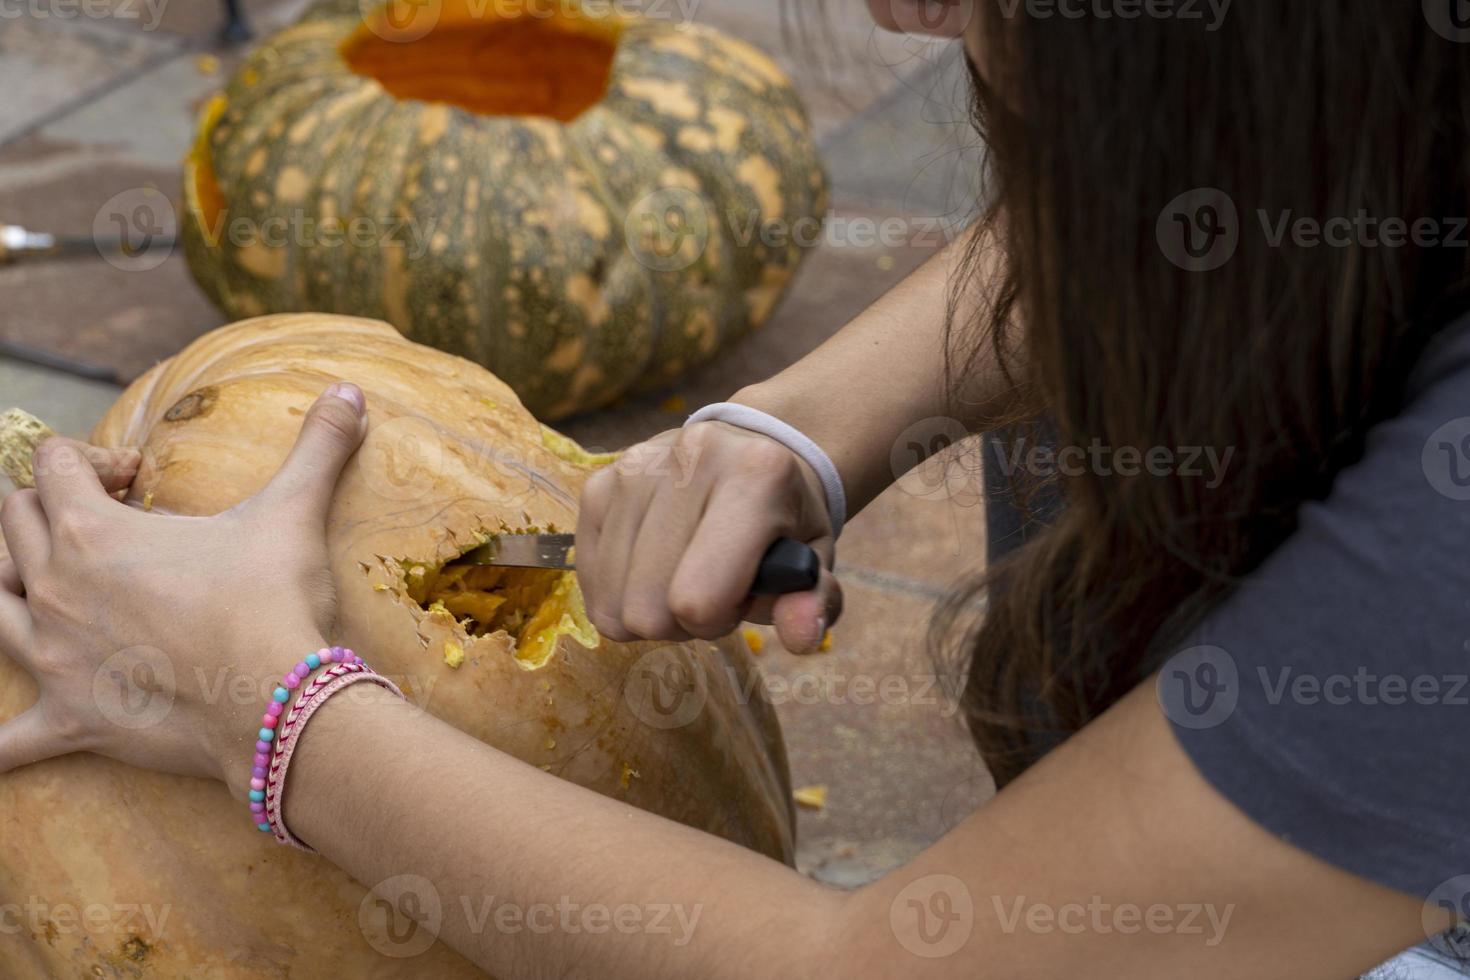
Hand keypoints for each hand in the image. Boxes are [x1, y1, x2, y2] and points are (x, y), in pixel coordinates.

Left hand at [0, 385, 367, 797]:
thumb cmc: (273, 601)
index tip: (140, 477)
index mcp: (92, 533)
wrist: (277, 701)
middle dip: (49, 508)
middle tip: (111, 522)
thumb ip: (316, 446)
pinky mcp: (69, 718)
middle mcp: (54, 589)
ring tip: (40, 584)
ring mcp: (53, 658)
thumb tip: (350, 391)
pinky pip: (5, 743)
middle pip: (12, 525)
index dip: (94, 458)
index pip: (52, 465)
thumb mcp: (292, 512)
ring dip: (7, 586)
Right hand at [576, 421, 841, 652]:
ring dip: (649, 609)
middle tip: (711, 592)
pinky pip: (588, 579)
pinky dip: (620, 590)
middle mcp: (688, 460)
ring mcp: (633, 469)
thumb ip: (814, 604)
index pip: (697, 597)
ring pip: (613, 602)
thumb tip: (802, 637)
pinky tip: (653, 565)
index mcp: (756, 475)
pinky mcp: (599, 483)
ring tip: (683, 575)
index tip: (739, 600)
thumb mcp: (816, 559)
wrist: (750, 449)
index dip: (717, 620)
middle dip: (680, 621)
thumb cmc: (784, 518)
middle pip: (647, 608)